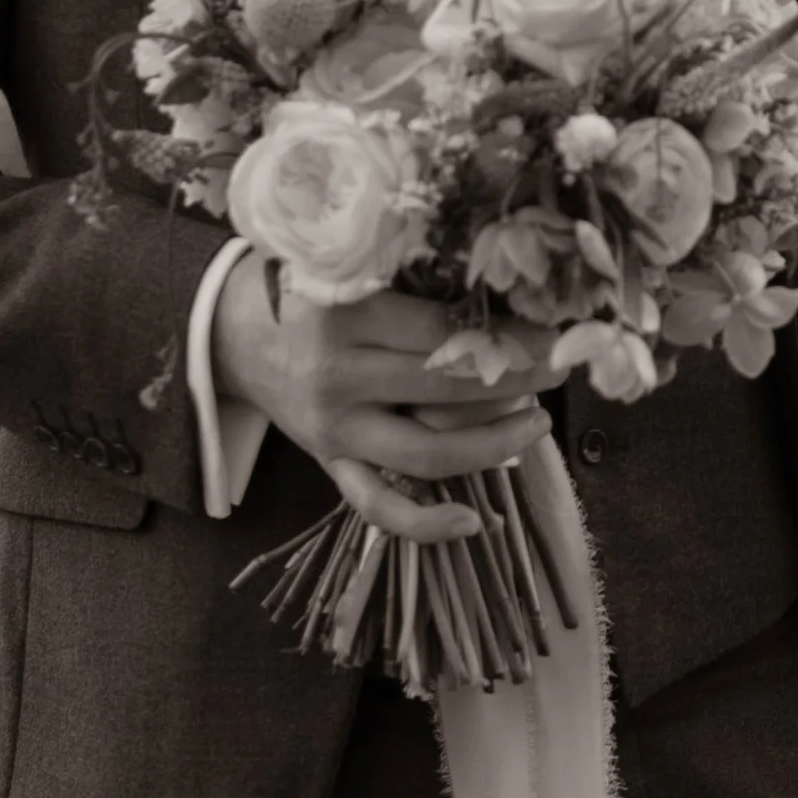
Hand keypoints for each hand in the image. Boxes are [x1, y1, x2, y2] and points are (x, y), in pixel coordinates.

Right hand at [212, 252, 553, 544]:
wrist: (237, 335)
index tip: (552, 330)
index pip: (442, 330)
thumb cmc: (312, 293)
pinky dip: (424, 524)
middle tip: (560, 368)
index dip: (506, 335)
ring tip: (537, 424)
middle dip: (514, 381)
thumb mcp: (352, 273)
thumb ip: (414, 284)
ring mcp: (335, 429)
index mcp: (348, 315)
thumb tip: (508, 293)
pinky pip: (377, 505)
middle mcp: (339, 376)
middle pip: (444, 387)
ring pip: (424, 452)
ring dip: (493, 444)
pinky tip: (472, 522)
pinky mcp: (330, 464)